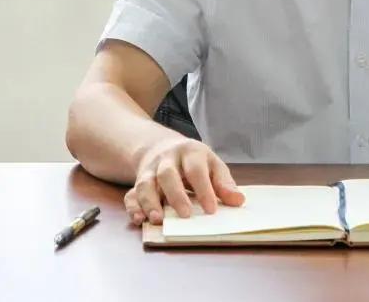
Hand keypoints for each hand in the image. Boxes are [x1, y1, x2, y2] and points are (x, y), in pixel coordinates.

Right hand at [123, 136, 244, 224]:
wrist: (163, 147)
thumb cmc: (194, 161)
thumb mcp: (212, 165)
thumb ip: (224, 183)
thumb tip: (238, 201)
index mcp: (190, 152)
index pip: (196, 170)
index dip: (204, 190)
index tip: (211, 211)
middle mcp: (167, 160)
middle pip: (167, 174)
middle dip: (175, 195)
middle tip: (185, 215)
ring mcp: (150, 171)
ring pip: (145, 184)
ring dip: (149, 203)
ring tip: (158, 220)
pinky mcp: (137, 182)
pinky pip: (131, 194)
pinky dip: (133, 207)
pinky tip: (139, 219)